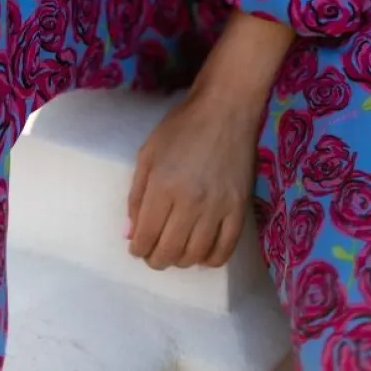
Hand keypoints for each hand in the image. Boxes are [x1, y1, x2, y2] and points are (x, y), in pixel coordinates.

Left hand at [125, 83, 261, 271]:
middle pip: (170, 251)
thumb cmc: (181, 127)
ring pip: (195, 255)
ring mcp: (218, 208)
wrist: (225, 109)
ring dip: (181, 261)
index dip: (138, 248)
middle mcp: (190, 202)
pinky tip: (201, 253)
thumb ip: (136, 195)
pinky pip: (225, 250)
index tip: (137, 247)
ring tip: (175, 252)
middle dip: (156, 259)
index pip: (146, 236)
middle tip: (154, 254)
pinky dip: (211, 260)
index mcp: (163, 186)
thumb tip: (131, 233)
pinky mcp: (239, 209)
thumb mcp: (148, 153)